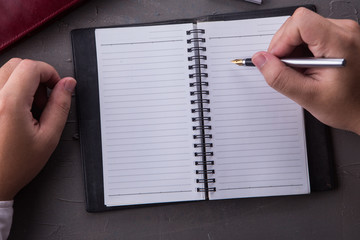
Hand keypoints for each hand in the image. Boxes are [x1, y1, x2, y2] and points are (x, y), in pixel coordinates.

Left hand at [0, 58, 75, 199]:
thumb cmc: (14, 165)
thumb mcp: (48, 137)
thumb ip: (60, 106)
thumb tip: (68, 84)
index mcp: (9, 104)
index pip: (31, 67)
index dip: (50, 73)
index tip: (57, 87)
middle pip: (17, 65)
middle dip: (36, 77)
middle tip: (42, 100)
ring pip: (5, 72)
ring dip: (22, 83)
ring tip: (28, 109)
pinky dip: (10, 90)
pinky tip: (15, 110)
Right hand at [252, 7, 359, 133]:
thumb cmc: (346, 105)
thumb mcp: (307, 96)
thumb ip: (280, 77)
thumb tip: (261, 59)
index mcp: (339, 42)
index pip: (300, 21)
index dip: (282, 40)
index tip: (279, 59)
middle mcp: (344, 31)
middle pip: (298, 23)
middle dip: (284, 47)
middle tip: (289, 70)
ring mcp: (342, 32)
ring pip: (301, 29)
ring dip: (292, 50)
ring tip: (302, 71)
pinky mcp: (338, 36)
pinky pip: (309, 35)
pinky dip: (301, 51)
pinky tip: (308, 67)